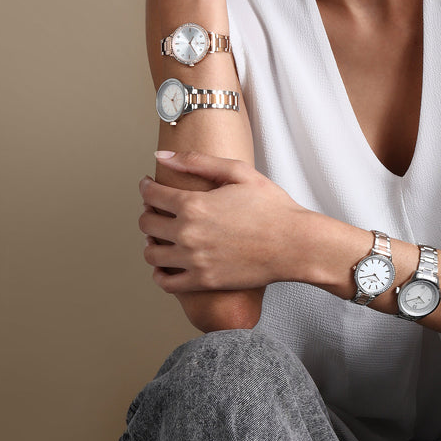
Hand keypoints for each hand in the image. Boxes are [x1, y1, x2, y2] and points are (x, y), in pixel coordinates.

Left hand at [138, 151, 309, 293]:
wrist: (294, 244)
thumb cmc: (272, 207)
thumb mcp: (238, 172)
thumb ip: (198, 162)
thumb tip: (162, 158)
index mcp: (194, 204)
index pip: (152, 195)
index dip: (147, 187)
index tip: (149, 185)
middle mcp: (188, 233)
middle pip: (147, 224)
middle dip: (148, 212)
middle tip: (157, 208)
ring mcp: (194, 261)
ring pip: (151, 253)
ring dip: (152, 242)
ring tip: (162, 235)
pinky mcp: (203, 282)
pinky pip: (165, 283)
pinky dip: (159, 273)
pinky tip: (167, 264)